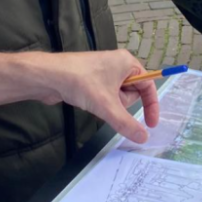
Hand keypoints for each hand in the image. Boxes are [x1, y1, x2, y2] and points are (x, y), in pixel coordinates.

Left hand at [37, 50, 159, 143]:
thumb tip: (144, 138)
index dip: (151, 105)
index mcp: (127, 63)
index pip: (148, 84)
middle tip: (108, 104)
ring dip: (110, 105)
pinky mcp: (91, 78)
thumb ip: (127, 123)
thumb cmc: (82, 83)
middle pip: (132, 92)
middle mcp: (117, 64)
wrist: (50, 76)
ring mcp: (103, 71)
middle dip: (122, 104)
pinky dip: (100, 103)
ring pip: (117, 96)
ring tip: (95, 101)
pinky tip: (88, 102)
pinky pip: (105, 95)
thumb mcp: (108, 106)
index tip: (151, 124)